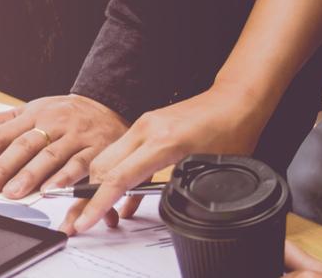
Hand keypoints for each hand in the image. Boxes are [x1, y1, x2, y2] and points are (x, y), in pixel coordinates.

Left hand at [0, 94, 127, 198]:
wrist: (109, 104)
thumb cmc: (65, 113)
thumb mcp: (32, 110)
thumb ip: (2, 124)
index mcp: (32, 114)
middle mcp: (52, 123)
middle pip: (22, 146)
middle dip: (1, 169)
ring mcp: (74, 136)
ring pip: (49, 156)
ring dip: (29, 176)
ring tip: (12, 192)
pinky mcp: (96, 149)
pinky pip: (79, 165)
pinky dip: (64, 179)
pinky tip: (50, 190)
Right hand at [60, 85, 266, 234]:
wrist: (236, 99)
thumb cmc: (232, 130)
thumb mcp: (209, 169)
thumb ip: (176, 189)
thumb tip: (156, 208)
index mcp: (163, 143)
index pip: (119, 178)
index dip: (99, 204)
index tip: (85, 222)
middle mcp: (145, 131)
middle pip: (101, 167)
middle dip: (89, 198)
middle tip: (88, 221)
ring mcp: (141, 126)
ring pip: (106, 160)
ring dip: (101, 188)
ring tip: (106, 213)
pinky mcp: (143, 127)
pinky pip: (121, 155)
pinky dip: (117, 177)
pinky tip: (125, 198)